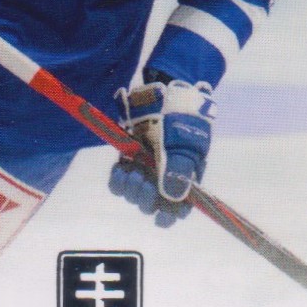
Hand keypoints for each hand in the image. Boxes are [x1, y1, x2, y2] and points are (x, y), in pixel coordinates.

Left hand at [109, 79, 215, 226]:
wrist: (161, 91)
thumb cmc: (179, 117)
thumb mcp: (183, 144)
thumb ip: (178, 173)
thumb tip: (173, 200)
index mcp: (187, 177)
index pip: (179, 209)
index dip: (170, 215)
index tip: (161, 215)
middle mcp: (166, 176)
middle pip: (153, 205)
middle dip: (147, 198)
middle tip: (143, 180)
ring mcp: (146, 168)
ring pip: (135, 195)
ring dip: (132, 189)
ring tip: (134, 171)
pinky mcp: (129, 159)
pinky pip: (119, 183)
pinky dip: (118, 180)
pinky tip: (121, 168)